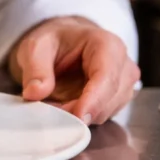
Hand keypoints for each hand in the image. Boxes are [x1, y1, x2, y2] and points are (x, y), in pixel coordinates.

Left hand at [7, 16, 139, 124]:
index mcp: (107, 44)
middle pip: (108, 99)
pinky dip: (82, 115)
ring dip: (79, 114)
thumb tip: (35, 93)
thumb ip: (35, 69)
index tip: (78, 117)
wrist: (62, 42)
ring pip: (106, 112)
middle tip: (47, 108)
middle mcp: (123, 64)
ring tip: (54, 101)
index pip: (106, 77)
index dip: (93, 101)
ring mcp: (124, 83)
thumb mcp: (35, 48)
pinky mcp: (119, 98)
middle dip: (78, 109)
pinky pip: (102, 115)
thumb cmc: (54, 41)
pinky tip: (65, 105)